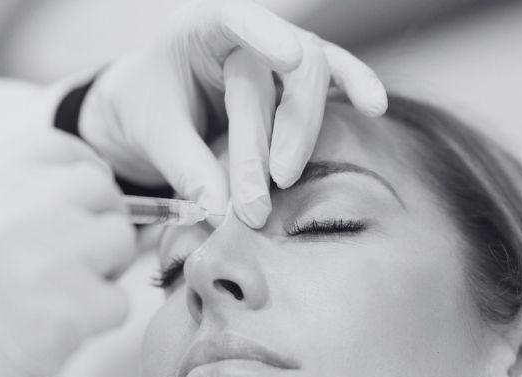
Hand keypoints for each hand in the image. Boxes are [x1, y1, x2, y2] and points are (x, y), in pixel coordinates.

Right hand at [0, 129, 135, 376]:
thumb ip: (3, 203)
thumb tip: (74, 197)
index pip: (60, 148)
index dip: (81, 176)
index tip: (79, 208)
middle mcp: (11, 210)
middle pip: (99, 190)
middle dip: (99, 224)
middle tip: (78, 264)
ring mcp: (46, 258)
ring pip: (120, 241)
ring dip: (105, 271)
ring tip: (63, 299)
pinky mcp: (72, 312)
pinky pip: (119, 301)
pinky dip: (99, 322)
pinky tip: (56, 336)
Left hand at [79, 0, 386, 226]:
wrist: (153, 110)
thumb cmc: (148, 111)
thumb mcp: (153, 136)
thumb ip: (186, 167)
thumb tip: (220, 212)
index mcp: (200, 30)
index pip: (235, 20)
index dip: (264, 34)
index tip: (287, 57)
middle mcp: (246, 35)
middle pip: (283, 67)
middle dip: (278, 131)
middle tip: (263, 192)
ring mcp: (277, 54)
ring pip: (311, 77)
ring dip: (303, 133)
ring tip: (286, 181)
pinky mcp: (296, 82)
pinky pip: (332, 77)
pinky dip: (354, 88)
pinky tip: (373, 107)